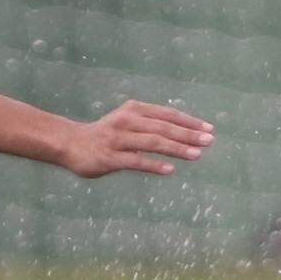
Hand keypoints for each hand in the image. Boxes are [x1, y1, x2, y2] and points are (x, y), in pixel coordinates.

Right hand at [54, 100, 214, 178]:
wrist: (71, 143)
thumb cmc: (107, 133)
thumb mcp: (129, 120)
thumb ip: (152, 123)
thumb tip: (186, 131)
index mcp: (134, 109)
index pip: (167, 114)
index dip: (189, 122)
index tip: (209, 129)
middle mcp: (127, 121)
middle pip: (163, 128)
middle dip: (188, 134)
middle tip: (209, 141)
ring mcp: (117, 139)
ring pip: (152, 143)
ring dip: (176, 149)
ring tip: (196, 155)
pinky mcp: (109, 158)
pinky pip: (135, 161)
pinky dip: (154, 165)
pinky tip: (170, 170)